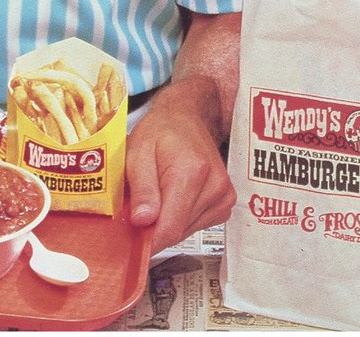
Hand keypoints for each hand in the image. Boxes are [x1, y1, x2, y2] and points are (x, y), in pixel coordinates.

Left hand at [125, 88, 235, 253]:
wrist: (186, 118)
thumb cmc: (160, 132)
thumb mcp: (137, 153)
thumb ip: (141, 189)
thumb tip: (143, 221)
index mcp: (191, 172)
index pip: (170, 228)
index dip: (148, 241)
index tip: (133, 241)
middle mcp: (214, 185)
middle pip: (178, 232)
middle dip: (156, 226)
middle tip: (142, 204)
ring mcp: (224, 195)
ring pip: (187, 232)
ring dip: (169, 221)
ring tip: (161, 193)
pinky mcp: (226, 203)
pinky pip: (198, 226)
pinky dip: (182, 218)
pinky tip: (177, 196)